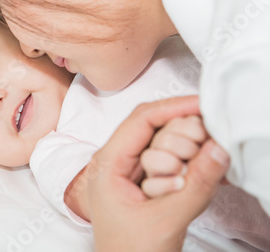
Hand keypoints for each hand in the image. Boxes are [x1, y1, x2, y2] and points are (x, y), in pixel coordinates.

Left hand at [85, 96, 228, 251]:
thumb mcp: (166, 220)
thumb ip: (195, 185)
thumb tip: (218, 148)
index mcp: (107, 164)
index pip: (140, 120)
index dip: (173, 107)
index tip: (202, 104)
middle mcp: (114, 161)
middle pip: (151, 127)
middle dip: (181, 134)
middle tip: (206, 145)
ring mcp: (126, 170)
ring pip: (160, 142)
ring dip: (182, 151)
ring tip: (193, 171)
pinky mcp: (140, 180)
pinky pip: (164, 159)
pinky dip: (183, 162)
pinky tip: (194, 173)